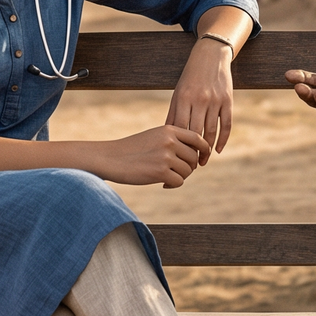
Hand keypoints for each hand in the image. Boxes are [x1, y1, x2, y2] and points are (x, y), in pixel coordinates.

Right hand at [93, 126, 208, 188]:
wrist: (111, 158)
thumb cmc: (133, 149)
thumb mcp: (154, 136)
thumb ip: (174, 140)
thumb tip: (196, 154)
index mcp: (169, 130)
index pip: (197, 138)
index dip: (204, 149)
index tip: (202, 159)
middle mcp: (169, 141)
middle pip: (194, 158)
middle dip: (188, 167)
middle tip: (176, 172)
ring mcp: (166, 156)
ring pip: (187, 171)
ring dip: (179, 177)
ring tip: (166, 177)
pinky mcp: (161, 172)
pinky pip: (179, 182)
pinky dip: (172, 185)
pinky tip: (162, 184)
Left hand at [166, 38, 233, 160]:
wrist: (210, 57)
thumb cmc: (190, 79)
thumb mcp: (178, 94)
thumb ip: (173, 114)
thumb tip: (167, 138)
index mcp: (183, 98)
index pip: (180, 128)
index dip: (179, 146)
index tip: (176, 158)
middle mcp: (199, 100)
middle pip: (196, 133)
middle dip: (192, 152)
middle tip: (190, 166)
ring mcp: (215, 100)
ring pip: (212, 131)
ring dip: (208, 150)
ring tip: (203, 161)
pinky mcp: (228, 100)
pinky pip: (227, 124)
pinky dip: (223, 139)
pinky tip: (218, 150)